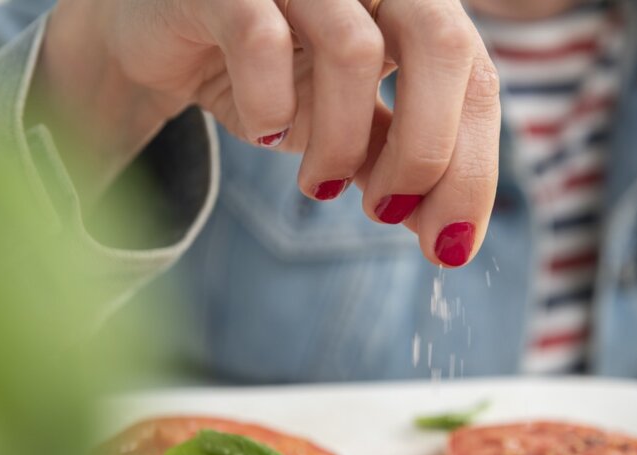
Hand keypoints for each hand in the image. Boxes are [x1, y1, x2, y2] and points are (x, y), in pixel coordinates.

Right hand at [37, 0, 499, 266]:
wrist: (159, 34)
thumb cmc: (265, 69)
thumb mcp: (343, 121)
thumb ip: (396, 159)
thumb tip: (447, 235)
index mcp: (410, 3)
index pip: (476, 77)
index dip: (474, 168)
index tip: (450, 247)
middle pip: (443, 43)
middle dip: (428, 151)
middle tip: (386, 214)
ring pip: (355, 50)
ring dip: (342, 143)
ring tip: (320, 185)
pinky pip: (262, 39)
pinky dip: (269, 105)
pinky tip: (264, 133)